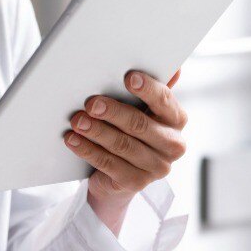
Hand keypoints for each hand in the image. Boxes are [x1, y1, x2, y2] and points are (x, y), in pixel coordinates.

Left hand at [64, 70, 187, 233]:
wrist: (120, 177)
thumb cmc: (131, 133)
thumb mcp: (142, 110)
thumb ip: (152, 91)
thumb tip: (174, 68)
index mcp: (177, 120)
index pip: (164, 100)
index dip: (147, 88)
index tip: (128, 78)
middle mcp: (173, 145)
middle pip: (140, 124)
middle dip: (113, 112)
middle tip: (90, 103)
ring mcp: (156, 167)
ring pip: (122, 145)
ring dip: (96, 131)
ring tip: (76, 121)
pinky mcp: (136, 183)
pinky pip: (108, 164)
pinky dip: (88, 150)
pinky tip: (73, 139)